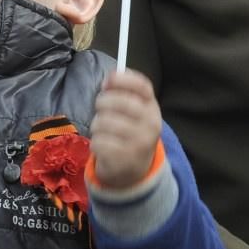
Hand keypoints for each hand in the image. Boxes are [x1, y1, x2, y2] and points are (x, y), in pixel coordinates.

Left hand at [90, 70, 162, 188]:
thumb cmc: (129, 133)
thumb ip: (122, 93)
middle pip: (118, 101)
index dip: (123, 79)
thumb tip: (109, 80)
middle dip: (102, 103)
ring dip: (97, 126)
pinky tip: (104, 146)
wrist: (135, 170)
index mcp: (153, 108)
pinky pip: (99, 141)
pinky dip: (96, 143)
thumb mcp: (132, 113)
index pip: (143, 86)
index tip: (108, 80)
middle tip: (101, 110)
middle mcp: (151, 124)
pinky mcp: (125, 159)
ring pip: (104, 122)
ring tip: (103, 131)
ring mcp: (139, 143)